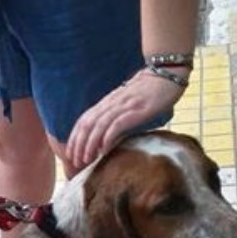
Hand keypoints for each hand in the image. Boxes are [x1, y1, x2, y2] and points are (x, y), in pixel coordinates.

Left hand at [66, 69, 186, 168]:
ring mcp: (123, 106)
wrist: (165, 76)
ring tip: (86, 159)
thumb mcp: (128, 104)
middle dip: (78, 144)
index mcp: (107, 103)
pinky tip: (104, 150)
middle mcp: (111, 103)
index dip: (74, 138)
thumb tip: (109, 135)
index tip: (71, 155)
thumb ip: (117, 116)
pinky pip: (117, 124)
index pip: (84, 120)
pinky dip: (107, 137)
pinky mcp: (135, 109)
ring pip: (98, 125)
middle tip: (75, 162)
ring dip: (90, 144)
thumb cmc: (149, 93)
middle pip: (87, 124)